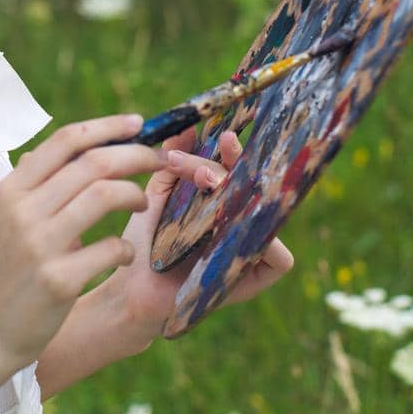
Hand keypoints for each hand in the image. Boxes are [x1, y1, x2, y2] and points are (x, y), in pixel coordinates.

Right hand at [0, 114, 166, 376]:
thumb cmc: (0, 275)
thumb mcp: (4, 220)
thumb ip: (36, 186)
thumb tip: (80, 149)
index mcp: (10, 190)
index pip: (66, 140)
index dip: (108, 127)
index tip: (139, 124)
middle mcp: (22, 210)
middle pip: (93, 163)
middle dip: (136, 155)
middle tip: (160, 160)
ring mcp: (39, 245)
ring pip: (105, 195)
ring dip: (134, 195)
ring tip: (142, 203)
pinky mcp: (58, 280)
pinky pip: (110, 248)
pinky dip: (126, 248)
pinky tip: (124, 256)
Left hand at [104, 125, 294, 343]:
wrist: (132, 286)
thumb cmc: (146, 242)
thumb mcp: (159, 194)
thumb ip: (174, 162)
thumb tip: (188, 126)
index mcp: (224, 202)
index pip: (241, 171)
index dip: (235, 151)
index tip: (220, 132)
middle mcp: (241, 223)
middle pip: (258, 186)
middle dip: (241, 161)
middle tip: (225, 142)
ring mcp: (250, 250)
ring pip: (265, 215)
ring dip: (240, 193)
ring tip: (206, 179)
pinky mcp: (255, 278)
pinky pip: (280, 258)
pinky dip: (263, 241)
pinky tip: (230, 224)